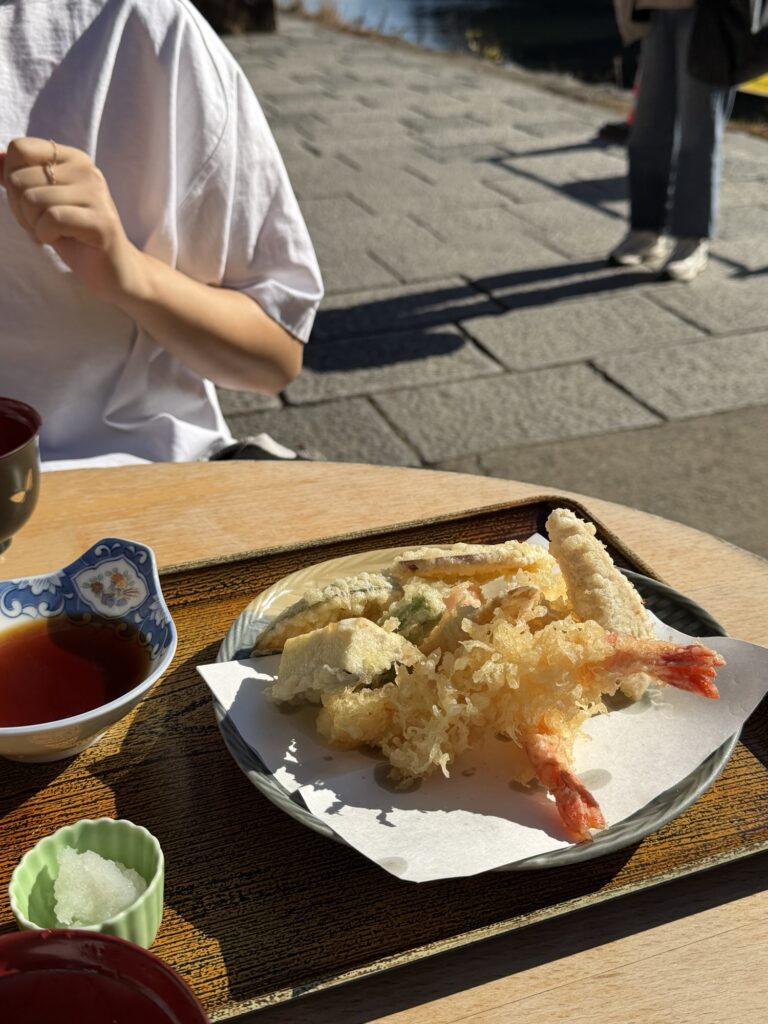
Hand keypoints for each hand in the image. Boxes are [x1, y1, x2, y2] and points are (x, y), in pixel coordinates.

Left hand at [0, 137, 141, 302]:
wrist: (112, 270)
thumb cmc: (73, 236)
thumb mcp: (41, 201)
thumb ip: (18, 176)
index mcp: (72, 158)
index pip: (19, 148)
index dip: (10, 179)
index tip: (29, 202)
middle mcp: (87, 170)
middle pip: (20, 178)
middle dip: (20, 209)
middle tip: (42, 225)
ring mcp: (96, 195)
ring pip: (32, 200)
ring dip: (33, 225)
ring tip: (52, 233)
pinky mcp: (101, 222)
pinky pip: (51, 220)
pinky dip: (45, 236)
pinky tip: (60, 240)